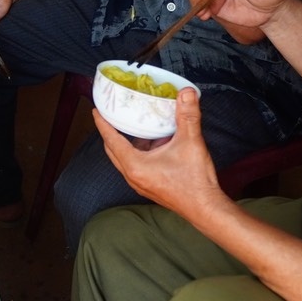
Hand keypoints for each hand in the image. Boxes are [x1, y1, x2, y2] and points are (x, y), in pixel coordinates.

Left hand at [93, 85, 227, 217]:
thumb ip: (188, 115)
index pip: (111, 140)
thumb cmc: (195, 180)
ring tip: (139, 125)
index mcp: (135, 165)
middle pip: (114, 150)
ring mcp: (140, 184)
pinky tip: (158, 142)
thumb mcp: (190, 142)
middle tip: (113, 115)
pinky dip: (141, 152)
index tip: (96, 111)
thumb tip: (186, 92)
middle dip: (112, 132)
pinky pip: (137, 165)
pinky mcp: (149, 186)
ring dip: (129, 142)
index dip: (102, 123)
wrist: (205, 208)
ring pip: (126, 158)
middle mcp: (133, 176)